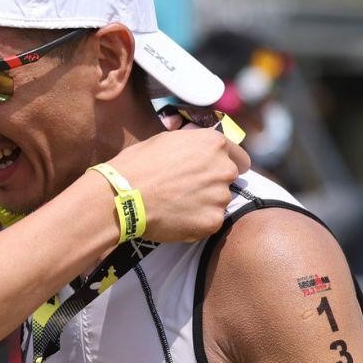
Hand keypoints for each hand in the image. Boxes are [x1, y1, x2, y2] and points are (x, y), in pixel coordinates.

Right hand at [108, 126, 248, 244]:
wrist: (122, 196)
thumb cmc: (138, 164)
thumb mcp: (167, 139)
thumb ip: (193, 144)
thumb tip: (199, 149)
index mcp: (215, 144)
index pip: (240, 158)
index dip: (226, 165)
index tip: (214, 173)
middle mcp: (224, 169)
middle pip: (229, 181)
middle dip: (213, 184)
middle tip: (188, 190)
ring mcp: (220, 197)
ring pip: (219, 202)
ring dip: (205, 204)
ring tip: (177, 205)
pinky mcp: (212, 222)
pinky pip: (210, 223)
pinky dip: (197, 223)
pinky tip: (176, 218)